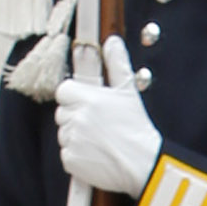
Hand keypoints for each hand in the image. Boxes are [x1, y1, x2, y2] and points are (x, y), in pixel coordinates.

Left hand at [54, 35, 160, 199]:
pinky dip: (78, 157)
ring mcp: (72, 140)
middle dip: (76, 118)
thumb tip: (113, 42)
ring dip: (76, 137)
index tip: (88, 106)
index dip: (75, 98)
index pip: (63, 91)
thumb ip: (117, 64)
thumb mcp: (129, 92)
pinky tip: (96, 155)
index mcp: (88, 98)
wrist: (143, 163)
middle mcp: (77, 118)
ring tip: (99, 142)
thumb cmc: (137, 129)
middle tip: (98, 126)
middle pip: (62, 113)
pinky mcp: (71, 160)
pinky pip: (66, 155)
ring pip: (64, 134)